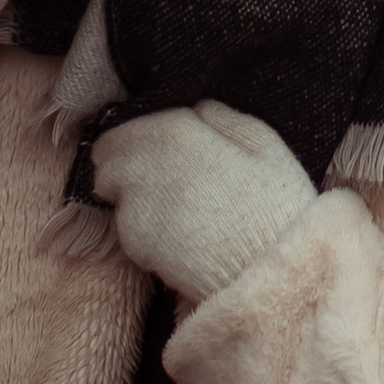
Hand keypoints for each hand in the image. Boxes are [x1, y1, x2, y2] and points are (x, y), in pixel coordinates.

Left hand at [87, 102, 316, 303]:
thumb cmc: (275, 208)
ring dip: (130, 193)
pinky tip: (175, 233)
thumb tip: (198, 108)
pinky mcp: (135, 245)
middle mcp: (144, 165)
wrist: (265, 276)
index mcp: (176, 133)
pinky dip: (141, 225)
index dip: (143, 135)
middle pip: (107, 156)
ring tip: (171, 206)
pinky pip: (125, 225)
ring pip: (111, 191)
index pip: (129, 125)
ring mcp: (135, 207)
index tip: (162, 148)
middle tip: (156, 175)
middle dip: (124, 161)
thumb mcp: (266, 146)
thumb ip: (225, 118)